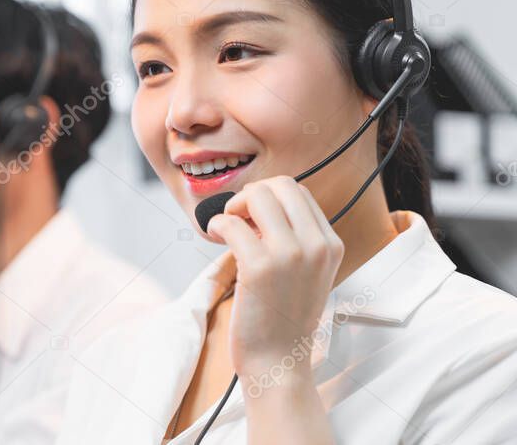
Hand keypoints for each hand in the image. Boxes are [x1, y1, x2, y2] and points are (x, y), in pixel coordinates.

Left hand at [206, 176, 344, 377]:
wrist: (279, 361)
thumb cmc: (284, 319)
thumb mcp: (308, 273)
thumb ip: (297, 239)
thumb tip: (263, 204)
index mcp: (331, 245)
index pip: (298, 192)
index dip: (269, 197)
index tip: (253, 218)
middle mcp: (316, 246)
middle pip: (280, 186)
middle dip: (251, 195)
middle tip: (238, 219)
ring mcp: (290, 255)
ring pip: (257, 196)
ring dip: (233, 207)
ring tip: (227, 229)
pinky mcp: (259, 268)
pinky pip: (230, 223)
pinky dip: (216, 225)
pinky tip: (216, 238)